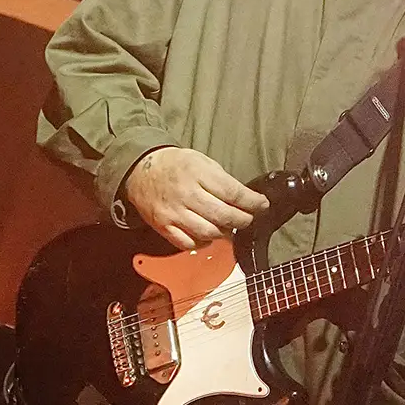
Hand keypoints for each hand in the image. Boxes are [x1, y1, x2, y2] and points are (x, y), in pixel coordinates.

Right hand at [123, 147, 268, 249]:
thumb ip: (221, 179)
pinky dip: (202, 243)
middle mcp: (186, 194)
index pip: (233, 192)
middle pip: (223, 215)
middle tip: (249, 219)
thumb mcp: (202, 161)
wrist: (140, 170)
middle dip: (243, 220)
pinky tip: (208, 236)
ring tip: (230, 229)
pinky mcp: (163, 226)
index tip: (263, 205)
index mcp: (198, 173)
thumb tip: (244, 199)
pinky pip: (188, 243)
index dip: (252, 202)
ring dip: (224, 233)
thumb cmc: (177, 165)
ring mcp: (173, 212)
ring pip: (208, 232)